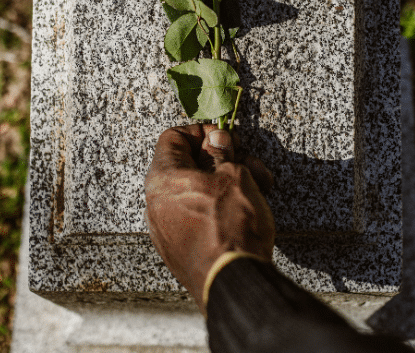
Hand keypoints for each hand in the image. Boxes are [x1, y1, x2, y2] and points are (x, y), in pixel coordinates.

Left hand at [144, 124, 274, 312]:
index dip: (201, 133)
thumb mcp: (234, 176)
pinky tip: (244, 209)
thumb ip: (222, 154)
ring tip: (259, 186)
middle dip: (222, 160)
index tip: (226, 139)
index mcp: (162, 179)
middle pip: (187, 165)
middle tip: (249, 163)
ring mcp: (165, 228)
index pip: (172, 137)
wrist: (233, 280)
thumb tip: (218, 140)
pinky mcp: (178, 248)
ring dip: (226, 183)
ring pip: (195, 191)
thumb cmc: (231, 225)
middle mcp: (156, 203)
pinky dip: (217, 206)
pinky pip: (194, 215)